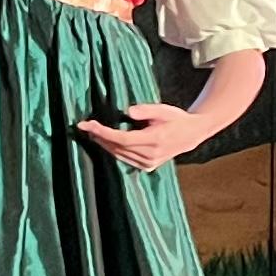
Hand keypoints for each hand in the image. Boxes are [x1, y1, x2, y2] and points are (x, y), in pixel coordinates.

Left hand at [77, 103, 205, 174]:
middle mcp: (151, 155)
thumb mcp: (163, 109)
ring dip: (104, 144)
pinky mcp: (148, 166)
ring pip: (120, 155)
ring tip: (92, 133)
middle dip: (99, 136)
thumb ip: (146, 110)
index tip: (88, 124)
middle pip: (118, 147)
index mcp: (155, 140)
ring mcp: (149, 163)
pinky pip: (125, 159)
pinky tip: (105, 142)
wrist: (191, 134)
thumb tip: (128, 111)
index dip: (103, 132)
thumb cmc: (175, 119)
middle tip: (85, 126)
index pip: (122, 138)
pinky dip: (114, 150)